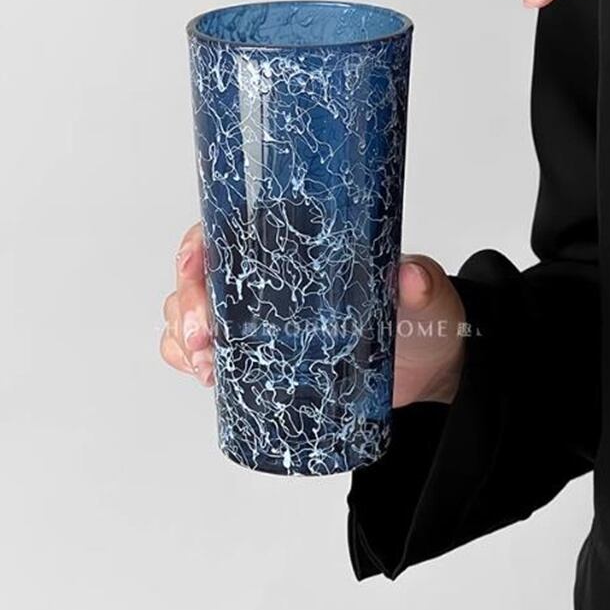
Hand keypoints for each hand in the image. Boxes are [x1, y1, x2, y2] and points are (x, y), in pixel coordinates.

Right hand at [161, 224, 466, 406]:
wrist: (426, 368)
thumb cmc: (420, 318)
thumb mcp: (423, 296)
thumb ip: (418, 283)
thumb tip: (411, 278)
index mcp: (294, 245)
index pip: (225, 232)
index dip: (196, 248)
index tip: (194, 269)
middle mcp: (265, 276)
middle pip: (199, 278)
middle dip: (187, 306)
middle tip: (203, 340)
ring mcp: (256, 317)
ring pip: (191, 314)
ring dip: (183, 338)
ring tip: (206, 367)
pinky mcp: (258, 354)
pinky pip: (204, 352)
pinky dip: (189, 361)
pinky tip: (205, 376)